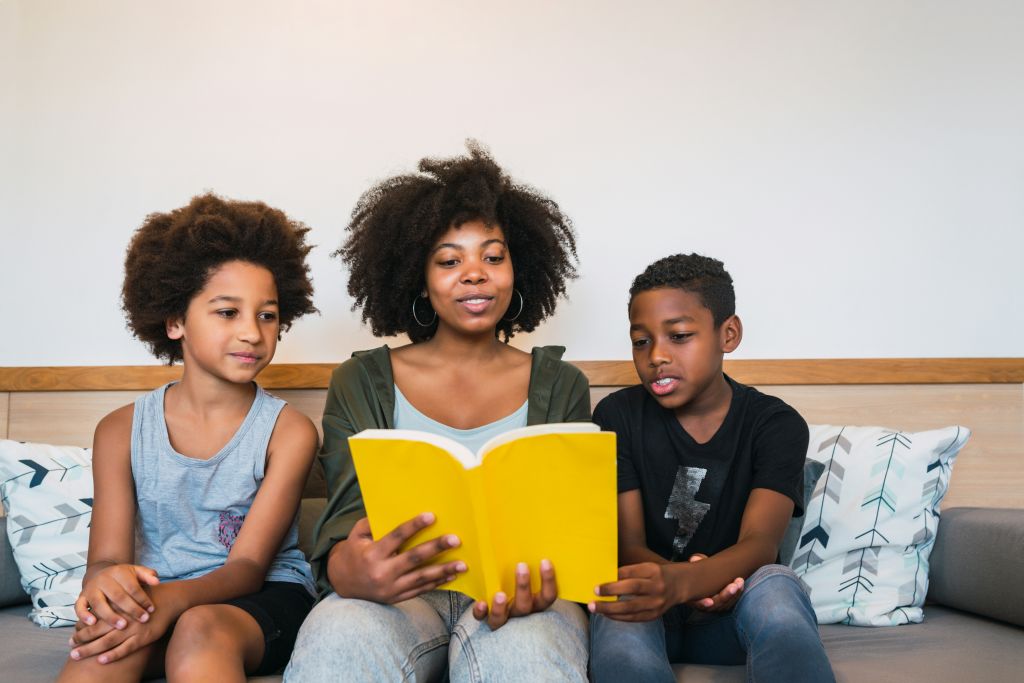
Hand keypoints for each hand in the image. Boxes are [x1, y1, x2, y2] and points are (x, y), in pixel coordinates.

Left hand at [69, 583, 174, 663]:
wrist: (168, 600)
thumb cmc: (146, 599)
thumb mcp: (129, 595)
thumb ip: (115, 602)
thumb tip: (95, 610)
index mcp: (117, 607)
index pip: (95, 618)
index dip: (82, 627)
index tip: (72, 634)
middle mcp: (122, 618)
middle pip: (96, 631)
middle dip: (81, 639)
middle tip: (70, 647)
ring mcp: (132, 629)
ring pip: (107, 641)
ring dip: (90, 649)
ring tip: (76, 655)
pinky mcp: (143, 638)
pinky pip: (125, 649)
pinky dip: (113, 655)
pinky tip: (101, 660)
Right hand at [75, 564, 158, 629]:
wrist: (102, 574)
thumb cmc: (125, 578)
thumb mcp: (136, 572)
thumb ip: (147, 575)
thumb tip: (156, 581)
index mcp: (119, 572)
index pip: (132, 586)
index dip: (142, 598)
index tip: (151, 610)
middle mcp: (103, 579)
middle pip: (117, 595)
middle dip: (131, 608)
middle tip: (142, 619)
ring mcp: (91, 588)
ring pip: (98, 603)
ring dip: (110, 615)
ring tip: (122, 626)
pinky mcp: (81, 597)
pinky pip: (79, 606)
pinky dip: (84, 615)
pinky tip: (92, 624)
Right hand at [328, 514, 466, 603]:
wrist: (342, 584)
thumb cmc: (353, 553)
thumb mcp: (356, 535)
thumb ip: (372, 523)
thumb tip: (395, 509)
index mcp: (372, 554)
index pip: (396, 537)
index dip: (414, 526)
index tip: (431, 516)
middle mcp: (382, 572)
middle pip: (413, 558)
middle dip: (436, 548)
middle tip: (456, 540)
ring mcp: (390, 588)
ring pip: (421, 578)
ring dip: (444, 570)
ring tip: (463, 564)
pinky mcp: (396, 598)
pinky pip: (420, 590)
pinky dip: (437, 583)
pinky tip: (451, 576)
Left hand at [472, 559, 556, 629]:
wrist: (498, 598)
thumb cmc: (516, 581)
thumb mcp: (527, 574)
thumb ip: (530, 564)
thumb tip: (532, 534)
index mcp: (536, 602)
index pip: (548, 595)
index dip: (548, 580)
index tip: (545, 561)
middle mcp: (521, 611)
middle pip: (525, 606)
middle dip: (523, 586)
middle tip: (521, 565)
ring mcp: (503, 616)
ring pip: (503, 618)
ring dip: (501, 607)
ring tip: (500, 594)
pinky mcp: (486, 617)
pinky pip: (482, 618)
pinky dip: (481, 612)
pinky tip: (481, 602)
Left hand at [588, 562, 678, 621]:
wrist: (680, 585)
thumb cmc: (656, 574)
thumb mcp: (646, 567)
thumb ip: (629, 573)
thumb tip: (605, 579)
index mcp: (653, 570)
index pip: (631, 572)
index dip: (615, 577)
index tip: (599, 582)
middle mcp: (657, 586)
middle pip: (632, 589)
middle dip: (611, 591)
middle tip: (594, 592)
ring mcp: (657, 602)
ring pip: (631, 607)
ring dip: (611, 608)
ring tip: (595, 608)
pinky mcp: (655, 615)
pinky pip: (634, 618)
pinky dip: (618, 617)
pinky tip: (607, 614)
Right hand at [683, 554, 742, 611]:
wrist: (704, 576)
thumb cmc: (696, 572)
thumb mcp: (694, 566)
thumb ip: (695, 561)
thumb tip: (695, 559)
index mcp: (692, 597)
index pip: (698, 604)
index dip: (703, 603)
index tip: (709, 601)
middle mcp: (703, 604)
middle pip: (715, 605)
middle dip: (725, 596)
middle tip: (733, 586)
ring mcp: (714, 605)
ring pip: (725, 604)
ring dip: (734, 594)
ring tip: (739, 582)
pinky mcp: (724, 602)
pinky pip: (732, 601)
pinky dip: (737, 593)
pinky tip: (740, 584)